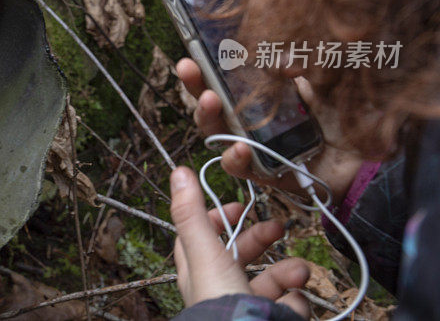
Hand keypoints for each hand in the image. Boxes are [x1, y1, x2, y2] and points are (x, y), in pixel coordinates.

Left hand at [170, 166, 308, 316]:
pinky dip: (294, 304)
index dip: (216, 217)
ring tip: (298, 275)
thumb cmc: (220, 304)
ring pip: (272, 279)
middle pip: (240, 254)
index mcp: (198, 271)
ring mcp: (246, 306)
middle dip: (262, 238)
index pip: (201, 236)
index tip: (237, 206)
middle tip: (278, 227)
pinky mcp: (270, 320)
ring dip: (289, 272)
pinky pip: (289, 305)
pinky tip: (291, 308)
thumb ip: (191, 213)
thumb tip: (178, 171)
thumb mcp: (204, 251)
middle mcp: (220, 288)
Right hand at [175, 58, 363, 202]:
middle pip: (213, 105)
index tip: (190, 53)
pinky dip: (236, 158)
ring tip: (209, 101)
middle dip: (196, 86)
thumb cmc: (349, 118)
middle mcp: (253, 120)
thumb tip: (277, 58)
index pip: (226, 79)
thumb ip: (300, 66)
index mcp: (263, 95)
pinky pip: (242, 168)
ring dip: (208, 117)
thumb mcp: (324, 82)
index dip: (205, 68)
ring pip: (218, 135)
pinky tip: (241, 147)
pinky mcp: (267, 173)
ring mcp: (257, 147)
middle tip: (188, 68)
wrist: (374, 159)